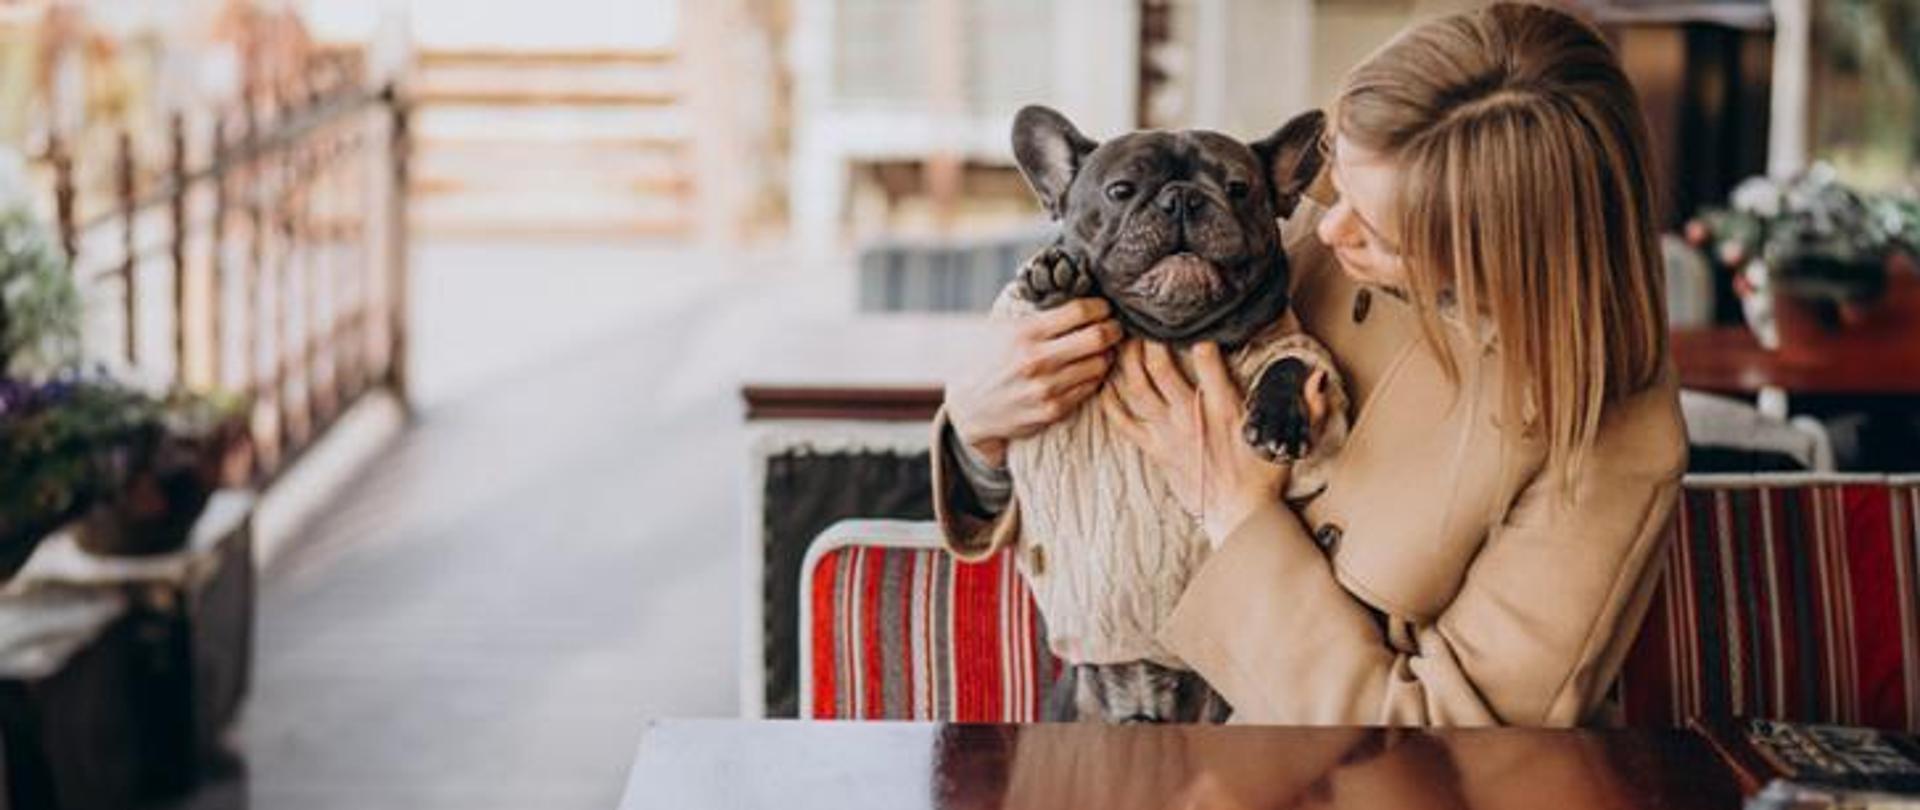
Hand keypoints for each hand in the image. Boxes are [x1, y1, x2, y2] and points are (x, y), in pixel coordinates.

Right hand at [945, 298, 1123, 467]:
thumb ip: (1036, 313)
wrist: (969, 407)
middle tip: (1114, 327)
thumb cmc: (988, 360)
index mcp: (1025, 332)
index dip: (1100, 307)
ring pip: (1099, 364)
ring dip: (1106, 354)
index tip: (1104, 307)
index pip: (1080, 312)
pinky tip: (1087, 370)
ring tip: (1102, 350)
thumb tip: (1072, 289)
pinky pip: (1089, 388)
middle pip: (1097, 337)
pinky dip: (1094, 376)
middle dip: (1113, 329)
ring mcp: (1046, 388)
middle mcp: (1037, 359)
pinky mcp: (1053, 410)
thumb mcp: (1002, 328)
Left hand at [1102, 340, 1302, 543]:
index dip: (1198, 338)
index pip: (1206, 362)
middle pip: (1160, 369)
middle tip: (1145, 321)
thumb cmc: (1264, 477)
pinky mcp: (1155, 450)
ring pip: (1138, 389)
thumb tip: (1318, 378)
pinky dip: (1109, 403)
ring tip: (1124, 341)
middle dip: (1149, 340)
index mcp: (1225, 409)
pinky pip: (1124, 423)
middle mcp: (1191, 417)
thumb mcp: (1293, 439)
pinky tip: (1103, 384)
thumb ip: (1310, 407)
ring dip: (1127, 362)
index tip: (1196, 324)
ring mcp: (1169, 434)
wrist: (1239, 516)